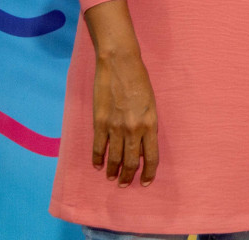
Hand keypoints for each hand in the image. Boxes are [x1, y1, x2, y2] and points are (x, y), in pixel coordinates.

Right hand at [91, 49, 158, 186]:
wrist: (120, 64)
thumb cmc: (139, 81)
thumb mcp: (151, 104)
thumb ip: (147, 125)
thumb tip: (142, 145)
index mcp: (150, 124)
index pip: (152, 157)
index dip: (149, 172)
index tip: (145, 182)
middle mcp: (134, 129)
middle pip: (132, 162)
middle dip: (129, 176)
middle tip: (125, 184)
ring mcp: (115, 127)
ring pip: (114, 158)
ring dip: (113, 171)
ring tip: (112, 177)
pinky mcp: (100, 122)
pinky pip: (98, 147)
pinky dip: (97, 159)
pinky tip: (97, 165)